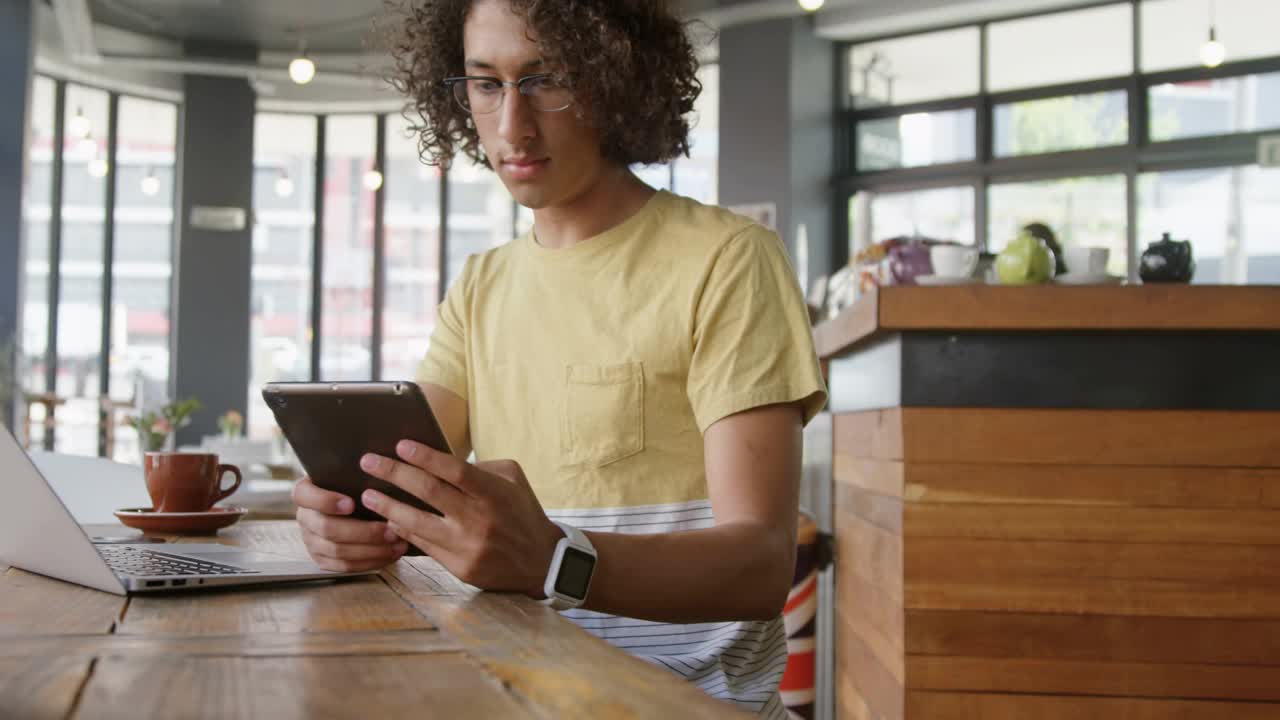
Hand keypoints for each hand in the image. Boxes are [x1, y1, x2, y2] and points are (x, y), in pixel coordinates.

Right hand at [292, 475, 408, 571]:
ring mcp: (311, 540)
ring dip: (371, 550)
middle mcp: (304, 517)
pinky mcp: (322, 559)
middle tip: (390, 530)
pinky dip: (369, 562)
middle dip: (362, 532)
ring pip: (337, 551)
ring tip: (397, 543)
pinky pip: (344, 567)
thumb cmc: (355, 483)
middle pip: (327, 528)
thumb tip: (379, 463)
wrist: (354, 503)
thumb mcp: (350, 472)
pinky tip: (391, 555)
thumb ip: (356, 471)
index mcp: (304, 492)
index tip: (352, 503)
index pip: (304, 495)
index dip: (326, 501)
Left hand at [358, 441, 562, 596]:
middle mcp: (479, 519)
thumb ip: (481, 468)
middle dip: (393, 473)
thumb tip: (441, 462)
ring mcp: (468, 546)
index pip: (454, 470)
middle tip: (368, 462)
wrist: (541, 562)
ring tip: (367, 494)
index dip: (425, 456)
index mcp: (494, 493)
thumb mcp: (513, 481)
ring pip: (417, 523)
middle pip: (428, 491)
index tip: (400, 445)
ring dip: (387, 506)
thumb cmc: (523, 513)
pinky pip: (423, 545)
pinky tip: (389, 521)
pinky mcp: (460, 568)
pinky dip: (403, 531)